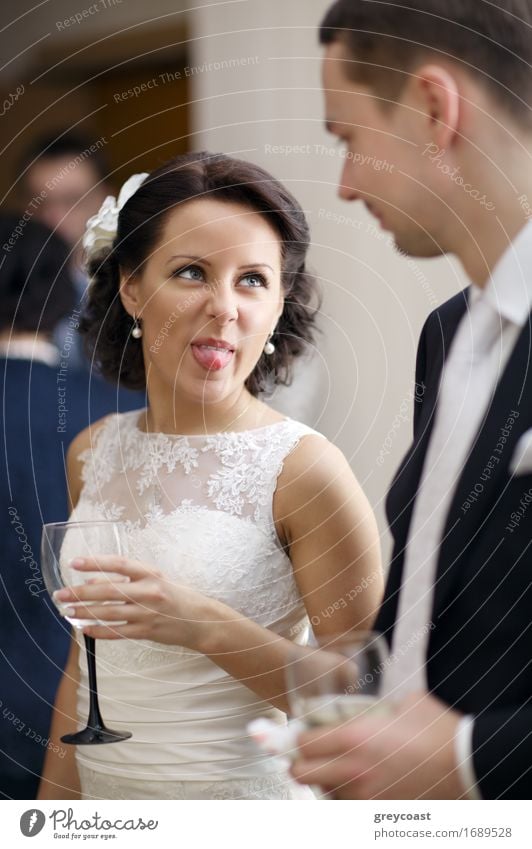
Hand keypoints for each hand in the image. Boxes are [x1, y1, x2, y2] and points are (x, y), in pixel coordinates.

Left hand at [54, 556, 217, 650]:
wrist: (200, 621)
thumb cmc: (175, 596)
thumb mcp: (155, 580)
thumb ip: (127, 579)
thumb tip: (94, 580)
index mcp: (151, 574)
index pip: (120, 564)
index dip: (96, 562)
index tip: (74, 563)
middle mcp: (149, 592)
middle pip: (109, 591)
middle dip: (81, 592)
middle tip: (61, 594)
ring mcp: (147, 613)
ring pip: (109, 613)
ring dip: (85, 612)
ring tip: (67, 610)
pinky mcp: (147, 632)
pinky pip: (117, 632)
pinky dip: (99, 630)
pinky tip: (85, 628)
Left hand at [291, 692, 466, 798]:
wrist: (470, 765)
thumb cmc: (439, 730)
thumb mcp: (405, 704)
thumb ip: (379, 706)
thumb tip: (373, 708)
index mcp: (354, 739)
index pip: (302, 744)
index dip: (299, 737)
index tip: (304, 733)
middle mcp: (353, 772)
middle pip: (301, 774)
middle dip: (302, 763)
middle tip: (313, 755)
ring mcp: (366, 799)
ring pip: (324, 794)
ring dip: (326, 782)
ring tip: (343, 769)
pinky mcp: (381, 816)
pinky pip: (349, 808)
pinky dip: (348, 798)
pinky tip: (363, 786)